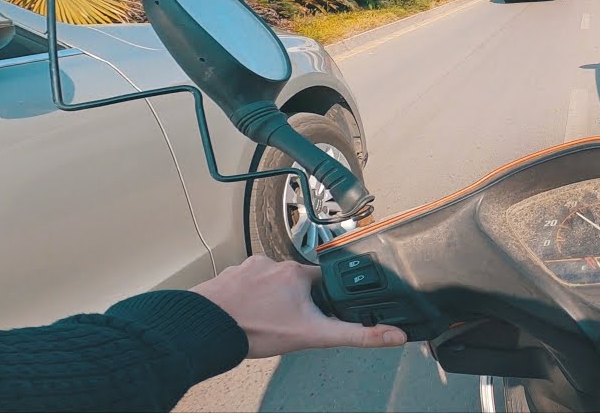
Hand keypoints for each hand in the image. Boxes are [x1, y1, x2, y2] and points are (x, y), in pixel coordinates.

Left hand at [192, 255, 406, 357]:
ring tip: (265, 320)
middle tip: (288, 322)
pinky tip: (246, 315)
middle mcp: (273, 263)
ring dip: (270, 298)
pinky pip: (244, 284)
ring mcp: (247, 268)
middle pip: (295, 281)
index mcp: (297, 273)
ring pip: (269, 281)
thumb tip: (393, 335)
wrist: (207, 329)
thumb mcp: (314, 336)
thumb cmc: (256, 330)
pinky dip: (247, 298)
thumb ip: (355, 335)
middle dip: (295, 301)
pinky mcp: (227, 277)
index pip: (322, 280)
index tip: (318, 313)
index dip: (324, 298)